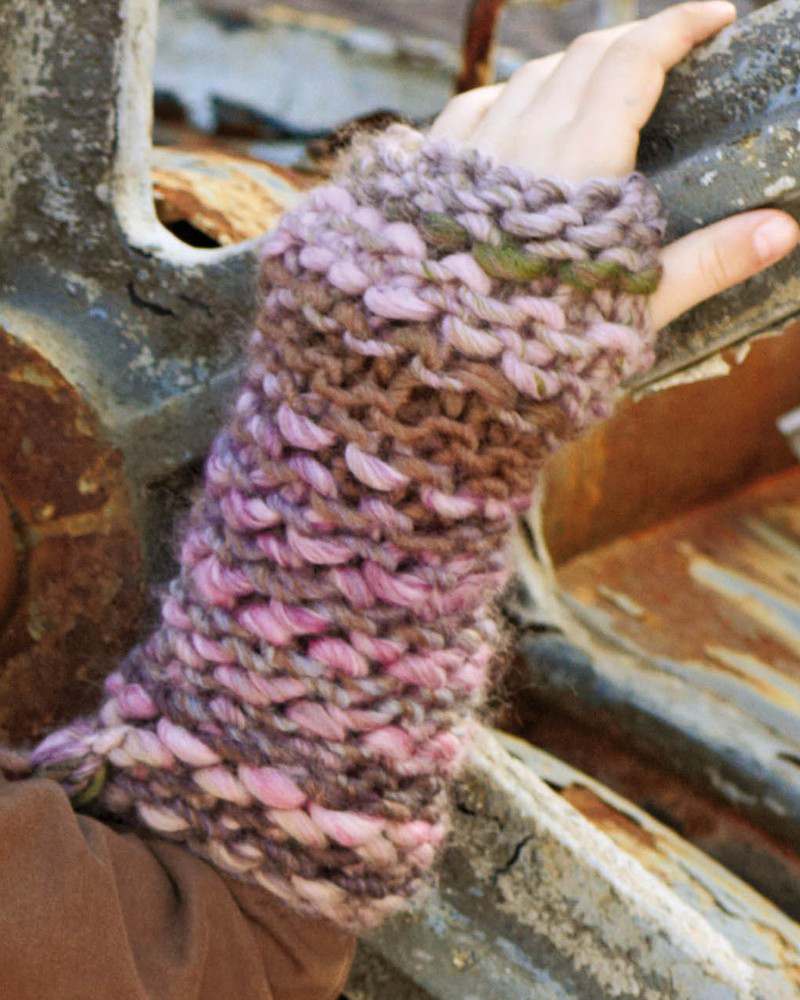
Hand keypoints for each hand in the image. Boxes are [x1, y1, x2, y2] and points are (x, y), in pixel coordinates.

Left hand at [430, 1, 799, 330]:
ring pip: (529, 77)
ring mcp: (471, 151)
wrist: (429, 364)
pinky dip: (511, 97)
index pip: (636, 62)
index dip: (680, 27)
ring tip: (599, 85)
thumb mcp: (634, 307)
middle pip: (585, 57)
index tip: (716, 15)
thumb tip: (783, 230)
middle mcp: (523, 138)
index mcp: (582, 161)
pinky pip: (475, 106)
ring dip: (572, 69)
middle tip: (667, 51)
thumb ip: (708, 261)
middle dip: (633, 41)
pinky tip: (521, 115)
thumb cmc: (536, 343)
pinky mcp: (432, 171)